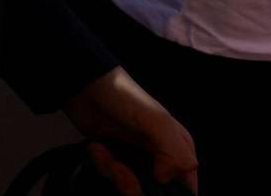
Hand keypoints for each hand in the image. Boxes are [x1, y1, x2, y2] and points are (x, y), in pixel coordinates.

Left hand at [63, 67, 197, 194]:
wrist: (85, 85)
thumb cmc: (124, 97)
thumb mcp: (157, 121)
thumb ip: (175, 152)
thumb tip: (167, 179)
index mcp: (180, 149)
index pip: (186, 187)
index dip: (170, 190)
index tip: (152, 181)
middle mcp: (161, 157)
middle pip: (155, 191)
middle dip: (133, 184)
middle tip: (118, 167)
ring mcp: (136, 159)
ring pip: (131, 188)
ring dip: (114, 173)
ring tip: (103, 150)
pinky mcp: (114, 159)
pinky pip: (111, 177)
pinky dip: (102, 165)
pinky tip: (97, 147)